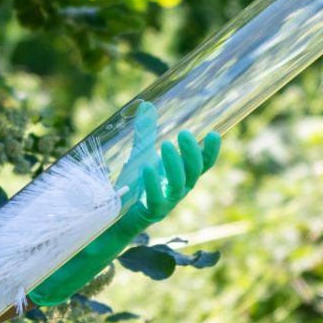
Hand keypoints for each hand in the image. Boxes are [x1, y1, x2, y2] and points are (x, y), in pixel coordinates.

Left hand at [28, 102, 221, 307]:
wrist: (109, 218)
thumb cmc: (129, 186)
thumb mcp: (138, 155)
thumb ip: (145, 133)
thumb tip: (148, 104)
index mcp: (177, 178)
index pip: (201, 166)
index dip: (210, 153)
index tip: (213, 134)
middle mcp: (175, 192)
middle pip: (193, 174)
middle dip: (192, 154)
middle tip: (183, 134)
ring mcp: (163, 206)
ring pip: (179, 188)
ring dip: (176, 167)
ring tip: (166, 146)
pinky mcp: (147, 216)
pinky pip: (157, 203)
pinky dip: (153, 185)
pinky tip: (147, 169)